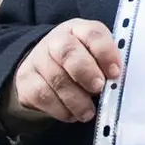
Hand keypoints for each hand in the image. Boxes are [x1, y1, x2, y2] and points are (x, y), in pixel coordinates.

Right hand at [5, 19, 121, 124]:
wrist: (42, 69)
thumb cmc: (79, 62)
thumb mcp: (94, 56)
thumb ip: (106, 64)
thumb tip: (118, 81)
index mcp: (79, 30)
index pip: (93, 33)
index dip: (105, 53)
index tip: (115, 73)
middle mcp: (55, 40)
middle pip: (68, 52)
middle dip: (86, 72)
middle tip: (98, 88)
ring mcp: (37, 59)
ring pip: (56, 78)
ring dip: (76, 99)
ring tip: (88, 111)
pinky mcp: (26, 80)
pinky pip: (43, 96)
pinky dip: (60, 109)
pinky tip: (72, 114)